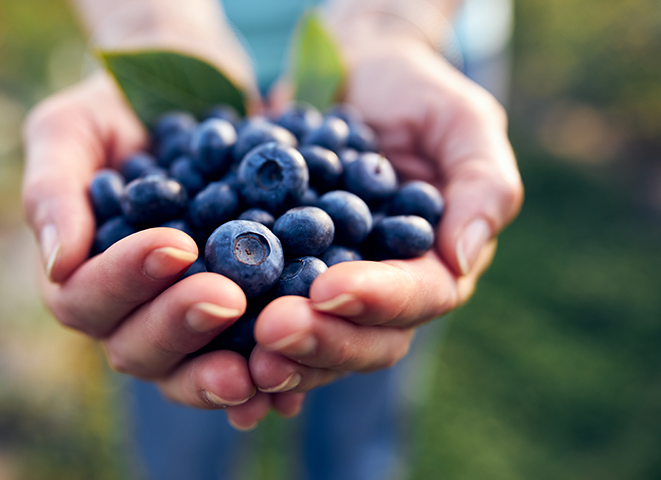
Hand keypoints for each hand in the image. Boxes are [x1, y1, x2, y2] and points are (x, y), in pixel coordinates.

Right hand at [22, 74, 281, 423]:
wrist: (202, 94)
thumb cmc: (121, 108)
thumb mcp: (74, 126)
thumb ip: (52, 186)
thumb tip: (57, 263)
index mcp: (81, 272)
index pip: (85, 298)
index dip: (126, 280)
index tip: (177, 245)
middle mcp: (131, 310)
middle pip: (137, 349)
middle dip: (180, 325)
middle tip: (228, 297)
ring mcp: (185, 321)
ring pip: (190, 370)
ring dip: (221, 373)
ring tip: (260, 365)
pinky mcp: (241, 320)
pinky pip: (248, 361)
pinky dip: (269, 377)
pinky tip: (293, 380)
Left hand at [247, 34, 522, 412]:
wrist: (347, 78)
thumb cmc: (414, 92)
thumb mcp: (462, 121)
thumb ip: (483, 184)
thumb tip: (463, 258)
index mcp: (434, 263)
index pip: (417, 297)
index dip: (376, 300)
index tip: (329, 289)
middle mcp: (384, 291)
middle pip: (363, 338)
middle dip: (320, 338)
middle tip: (272, 330)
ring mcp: (330, 291)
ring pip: (313, 342)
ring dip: (279, 354)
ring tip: (241, 350)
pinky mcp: (283, 279)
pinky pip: (264, 316)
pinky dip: (240, 342)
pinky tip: (211, 352)